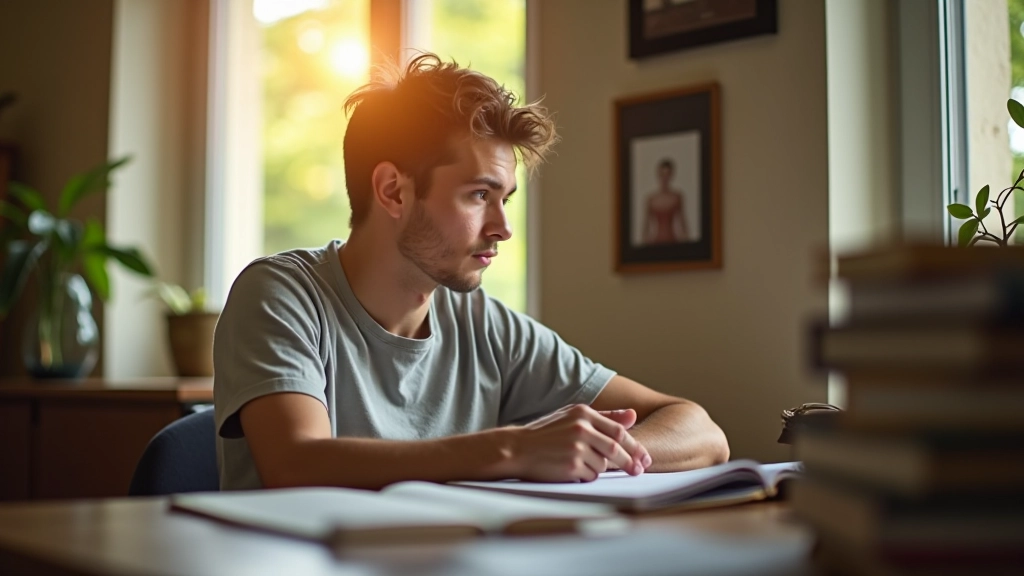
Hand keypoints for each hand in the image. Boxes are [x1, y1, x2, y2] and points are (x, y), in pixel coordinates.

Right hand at [502, 404, 651, 481]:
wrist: (516, 448)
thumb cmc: (545, 433)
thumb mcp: (572, 416)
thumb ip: (604, 417)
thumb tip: (633, 416)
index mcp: (583, 413)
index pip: (618, 430)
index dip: (635, 446)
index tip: (644, 457)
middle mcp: (581, 428)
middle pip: (616, 449)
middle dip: (630, 462)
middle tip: (638, 470)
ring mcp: (576, 447)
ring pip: (603, 465)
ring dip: (599, 468)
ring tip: (581, 464)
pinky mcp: (571, 465)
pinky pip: (591, 475)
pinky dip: (587, 476)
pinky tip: (572, 470)